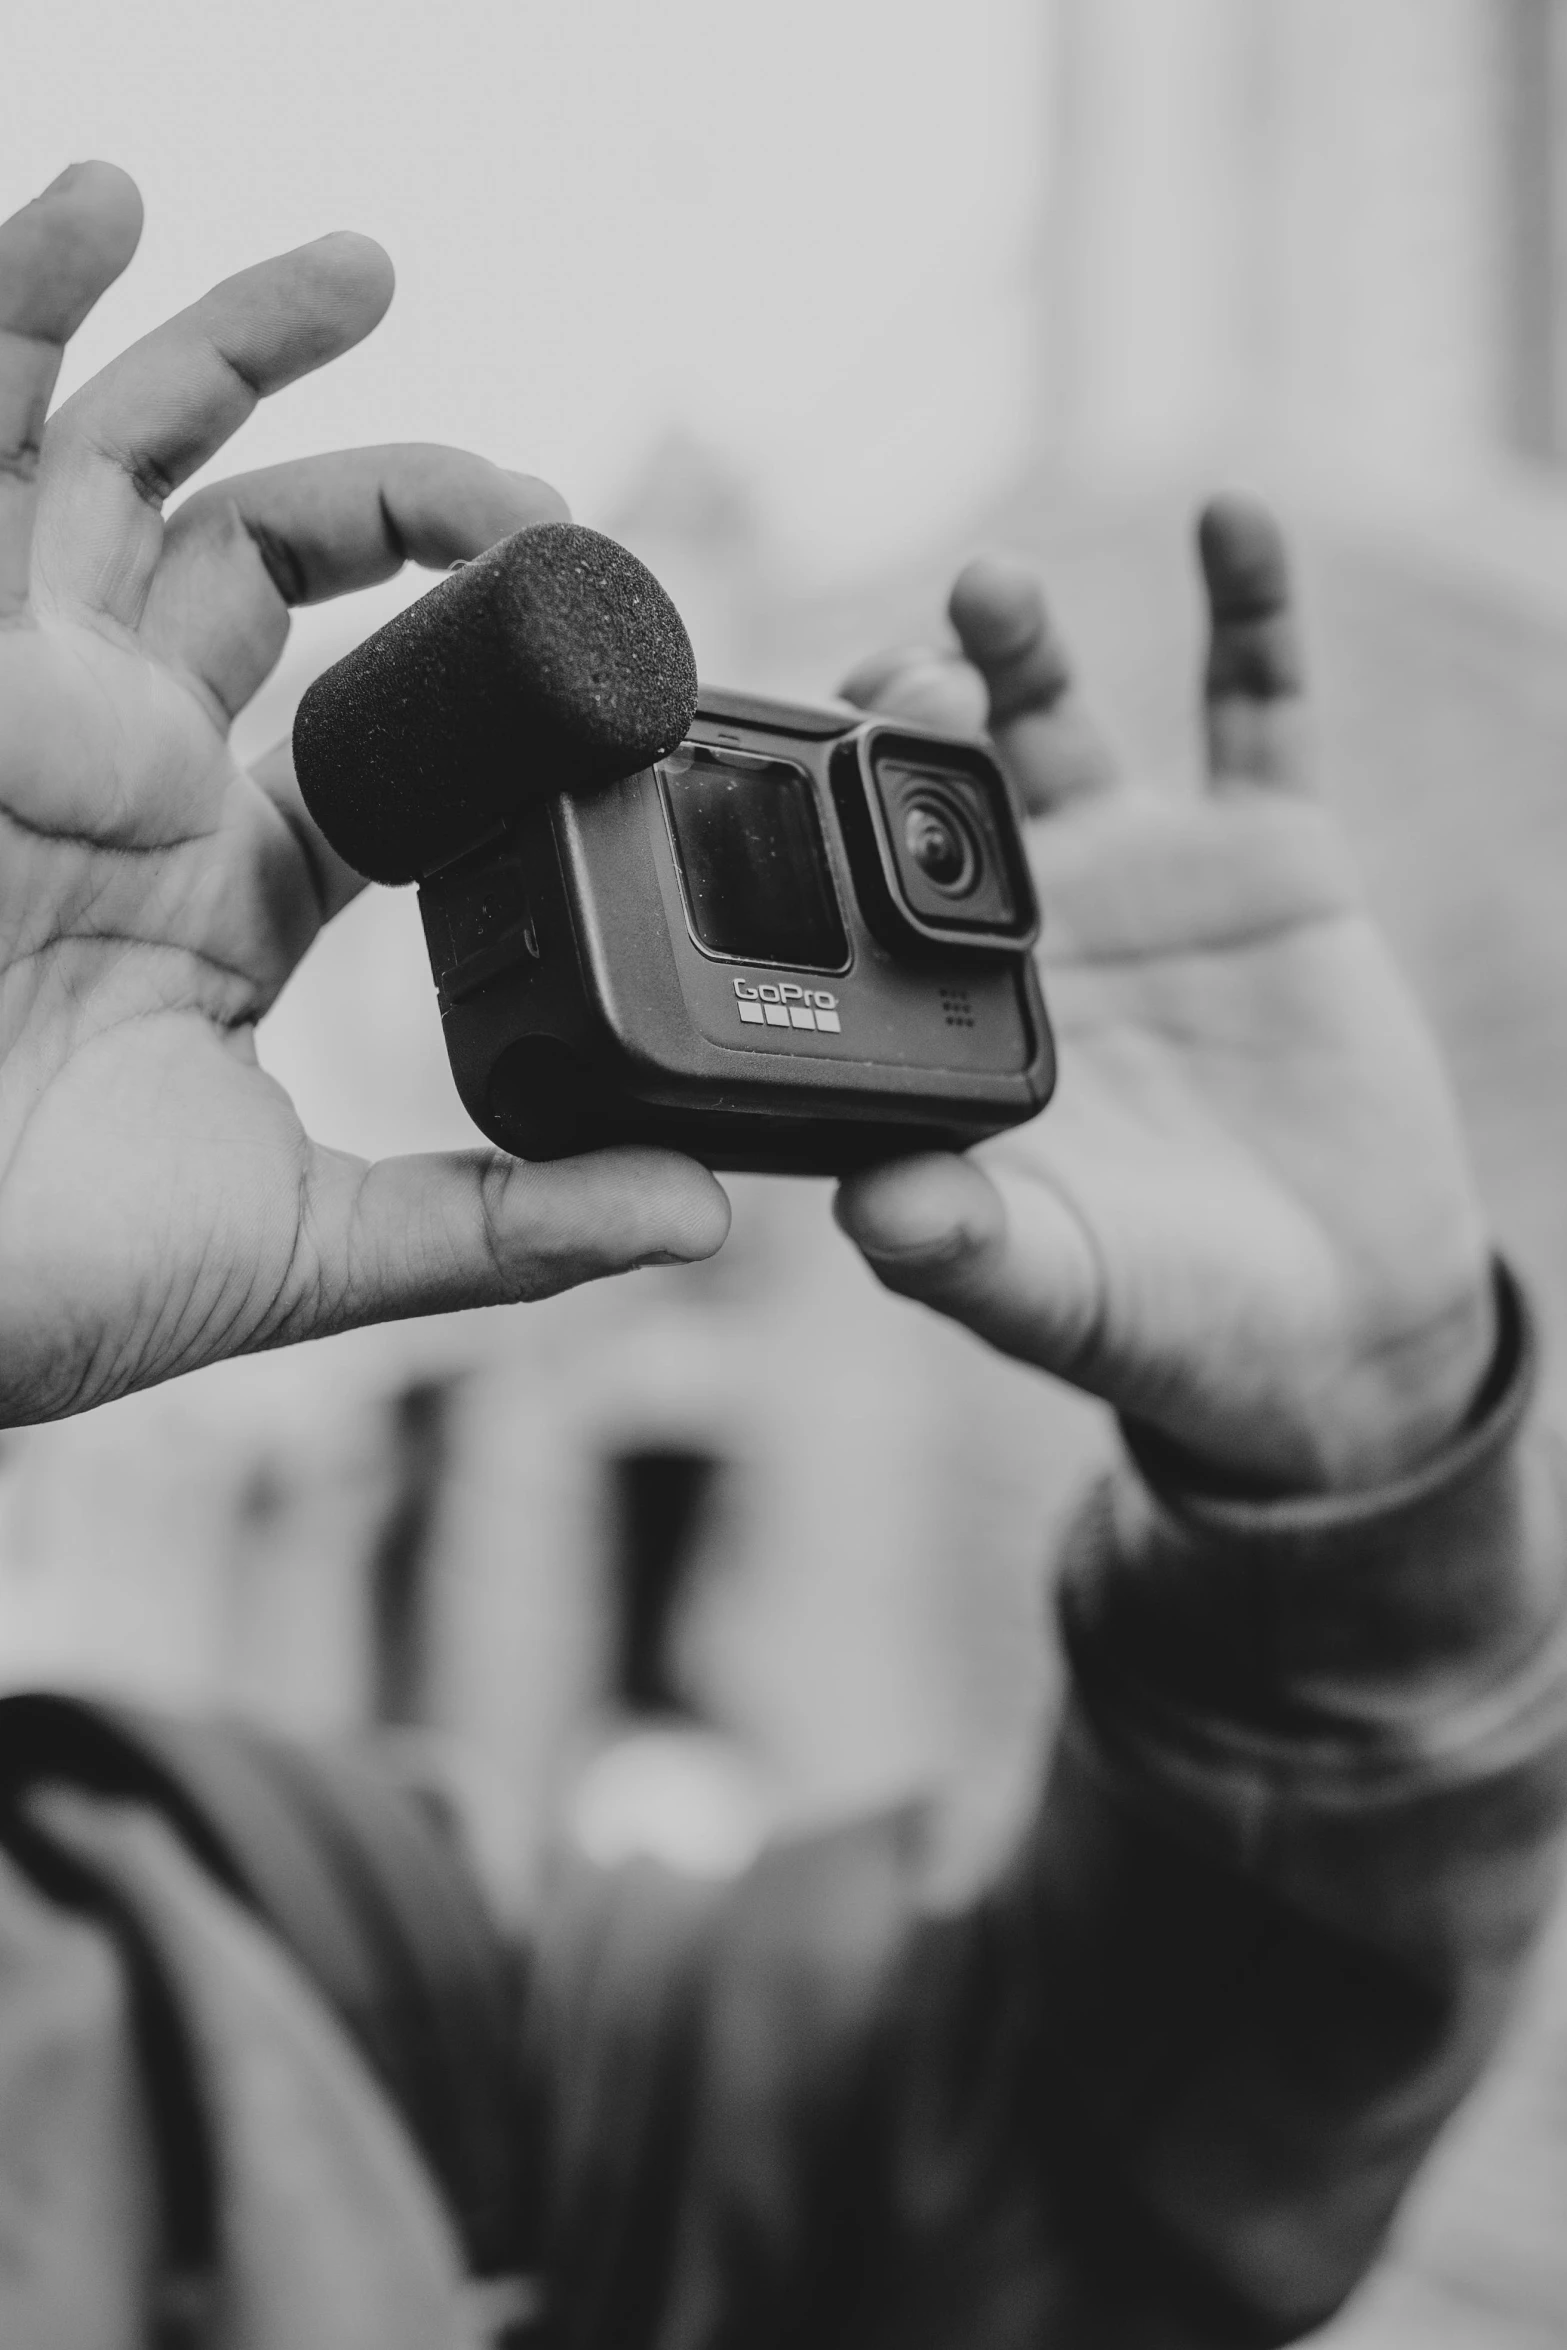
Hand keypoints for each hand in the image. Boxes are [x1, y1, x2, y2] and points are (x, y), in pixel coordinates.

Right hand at [0, 165, 727, 1424]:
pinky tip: (100, 210)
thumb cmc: (57, 1285)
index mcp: (223, 886)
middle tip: (527, 479)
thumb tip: (702, 1212)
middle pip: (251, 564)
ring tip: (360, 266)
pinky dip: (15, 324)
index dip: (465, 634)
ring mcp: (24, 709)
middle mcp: (124, 779)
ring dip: (223, 353)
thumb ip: (508, 1223)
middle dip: (383, 482)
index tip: (577, 584)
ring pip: (118, 472)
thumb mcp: (313, 1244)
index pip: (362, 713)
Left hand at [834, 501, 1494, 1491]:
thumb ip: (970, 1248)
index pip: (853, 881)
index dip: (818, 813)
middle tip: (891, 675)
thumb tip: (873, 1211)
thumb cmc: (1169, 1318)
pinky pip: (1260, 708)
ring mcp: (1145, 875)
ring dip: (1020, 641)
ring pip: (1065, 719)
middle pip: (936, 772)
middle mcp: (1026, 919)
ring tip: (987, 588)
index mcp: (948, 1007)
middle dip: (903, 709)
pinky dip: (1250, 610)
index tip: (788, 759)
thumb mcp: (1063, 1288)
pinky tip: (1228, 518)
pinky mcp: (1271, 856)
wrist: (1338, 1323)